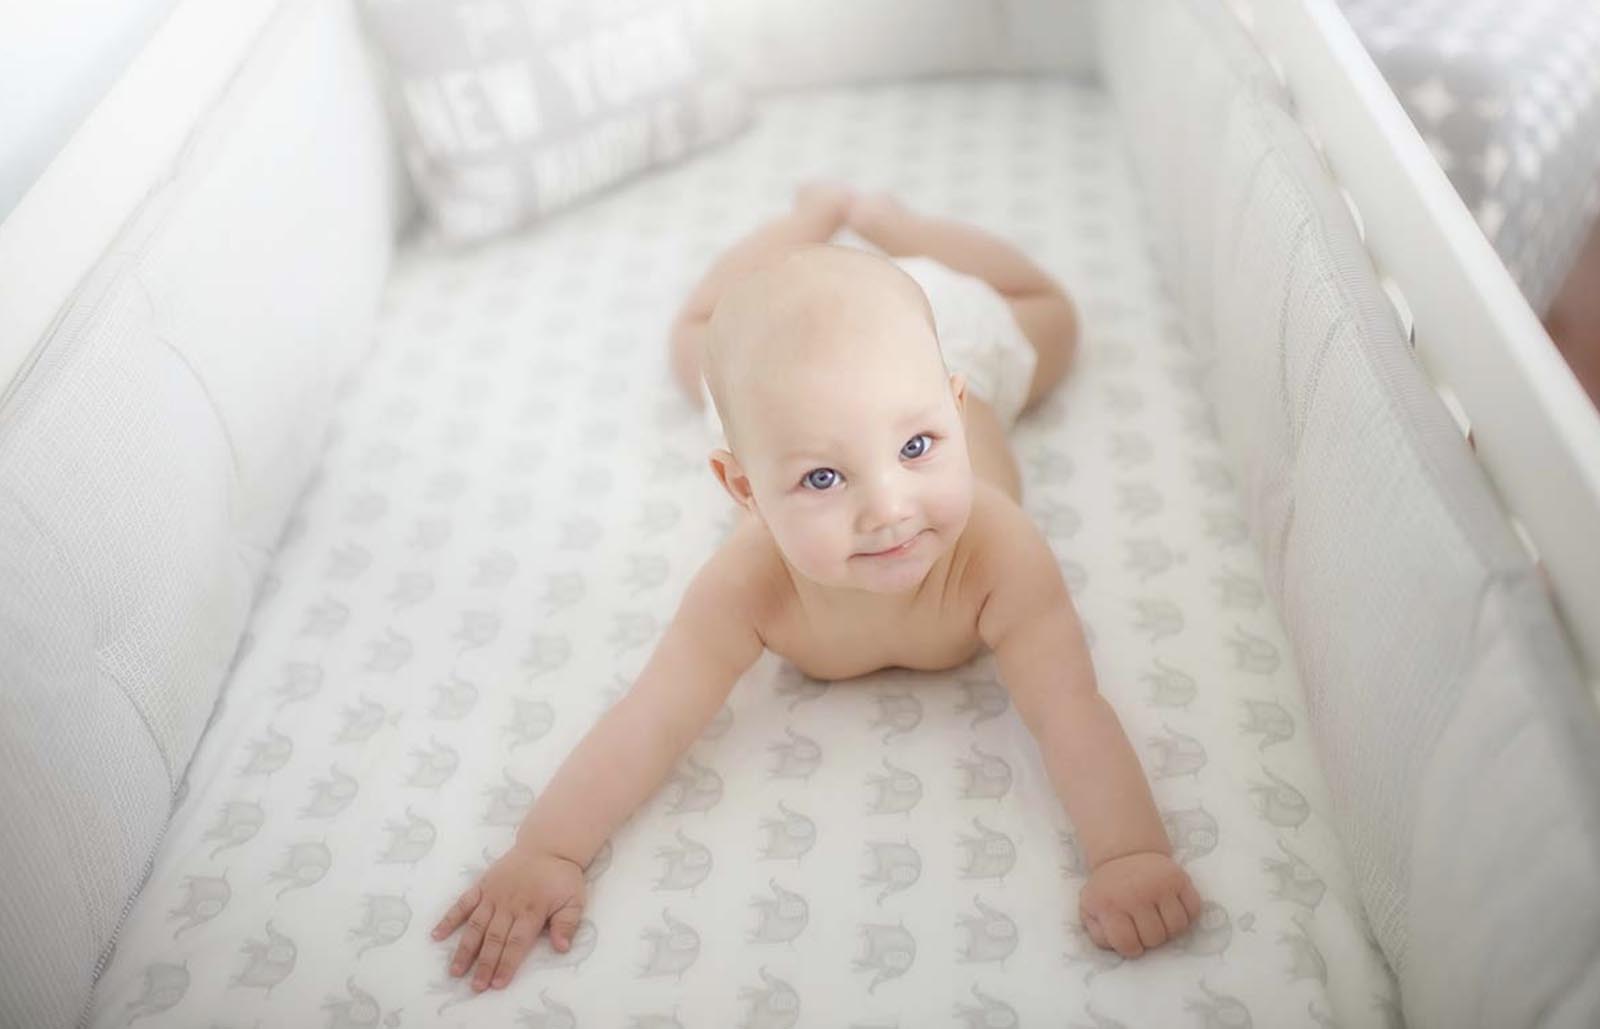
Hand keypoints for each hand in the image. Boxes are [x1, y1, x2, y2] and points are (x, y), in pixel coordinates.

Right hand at [431, 841, 585, 991]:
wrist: (547, 846)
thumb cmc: (561, 877)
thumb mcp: (574, 900)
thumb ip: (567, 924)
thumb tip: (562, 948)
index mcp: (531, 910)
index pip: (517, 942)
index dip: (507, 963)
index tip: (497, 984)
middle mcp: (508, 904)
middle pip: (494, 938)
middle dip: (484, 964)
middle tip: (475, 987)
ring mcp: (492, 895)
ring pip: (476, 925)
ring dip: (465, 949)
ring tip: (455, 970)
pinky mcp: (482, 886)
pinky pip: (463, 903)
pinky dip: (449, 919)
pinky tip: (437, 935)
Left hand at [1079, 850, 1201, 957]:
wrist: (1124, 854)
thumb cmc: (1108, 889)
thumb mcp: (1090, 909)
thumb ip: (1098, 934)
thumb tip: (1116, 947)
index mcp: (1110, 904)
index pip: (1128, 944)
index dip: (1131, 948)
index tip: (1131, 939)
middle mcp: (1135, 894)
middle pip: (1155, 939)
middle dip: (1150, 938)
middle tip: (1143, 925)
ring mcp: (1159, 885)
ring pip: (1177, 928)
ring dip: (1170, 930)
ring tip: (1159, 919)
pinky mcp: (1179, 878)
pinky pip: (1194, 911)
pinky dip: (1187, 916)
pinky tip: (1173, 910)